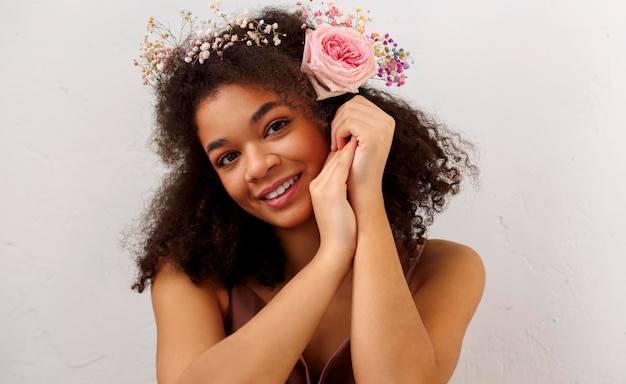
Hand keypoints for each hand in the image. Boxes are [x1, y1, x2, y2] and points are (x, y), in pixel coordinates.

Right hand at [309, 139, 357, 261]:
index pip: (330, 161)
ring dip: (347, 146)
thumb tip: (350, 173)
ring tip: (358, 132)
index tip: (355, 139)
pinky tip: (356, 147)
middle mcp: (317, 185)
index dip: (343, 149)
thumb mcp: (337, 204)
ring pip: (336, 160)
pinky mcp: (331, 192)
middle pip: (332, 157)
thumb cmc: (341, 229)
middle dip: (345, 143)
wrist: (336, 248)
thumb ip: (340, 187)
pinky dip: (348, 157)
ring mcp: (322, 188)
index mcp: (318, 187)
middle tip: (357, 129)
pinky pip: (340, 169)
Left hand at [330, 96, 394, 202]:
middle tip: (336, 141)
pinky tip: (339, 148)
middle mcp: (387, 121)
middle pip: (351, 104)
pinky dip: (338, 134)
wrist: (363, 188)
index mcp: (386, 119)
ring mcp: (382, 127)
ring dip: (336, 129)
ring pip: (347, 112)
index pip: (357, 101)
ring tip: (338, 146)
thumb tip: (340, 98)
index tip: (340, 135)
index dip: (343, 115)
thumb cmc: (356, 164)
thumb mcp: (357, 137)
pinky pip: (347, 122)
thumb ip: (354, 118)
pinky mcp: (373, 135)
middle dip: (338, 121)